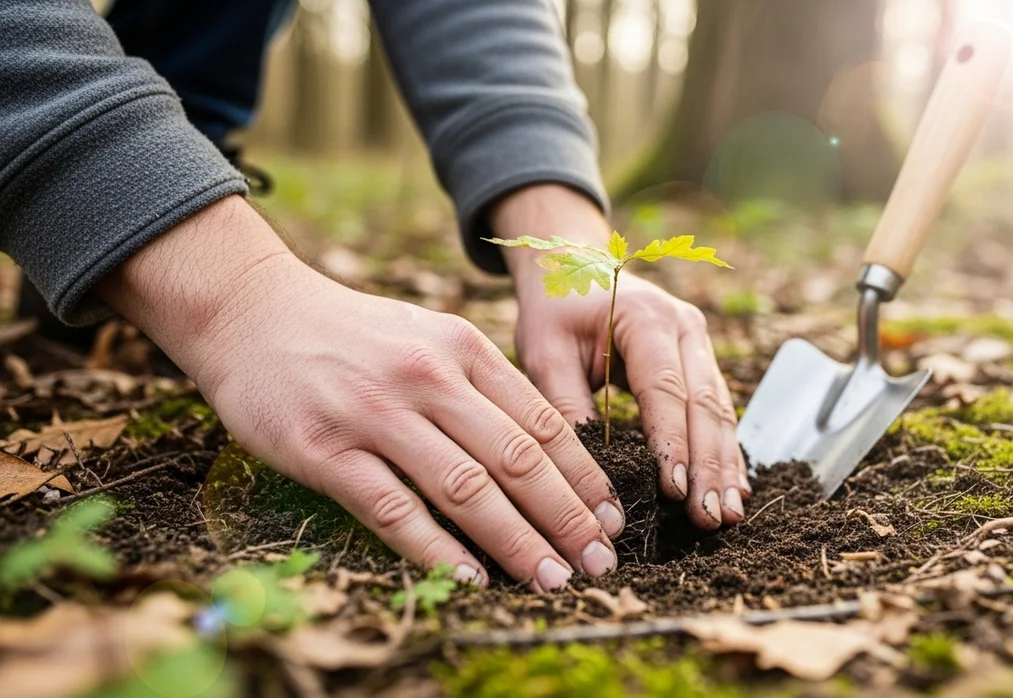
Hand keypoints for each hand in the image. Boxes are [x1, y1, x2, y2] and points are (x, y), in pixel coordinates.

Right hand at [97, 196, 624, 591]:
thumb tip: (551, 454)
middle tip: (599, 564)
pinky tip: (469, 576)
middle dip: (566, 518)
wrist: (253, 311)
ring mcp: (374, 413)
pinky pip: (390, 508)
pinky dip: (434, 548)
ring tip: (551, 579)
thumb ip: (484, 388)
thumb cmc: (356, 335)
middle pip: (516, 459)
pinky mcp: (323, 448)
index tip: (612, 520)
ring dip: (516, 541)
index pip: (543, 422)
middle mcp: (427, 377)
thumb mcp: (430, 338)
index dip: (584, 478)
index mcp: (463, 348)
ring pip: (464, 488)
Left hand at [491, 185, 749, 529]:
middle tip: (711, 517)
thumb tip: (586, 474)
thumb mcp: (545, 353)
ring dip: (724, 466)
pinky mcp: (701, 362)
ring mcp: (700, 343)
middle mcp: (686, 328)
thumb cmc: (555, 310)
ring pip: (721, 411)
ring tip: (727, 515)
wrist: (575, 267)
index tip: (675, 492)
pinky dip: (724, 452)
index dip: (673, 442)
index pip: (667, 389)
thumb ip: (564, 406)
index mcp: (647, 319)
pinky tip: (732, 489)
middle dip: (710, 466)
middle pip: (706, 404)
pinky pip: (718, 410)